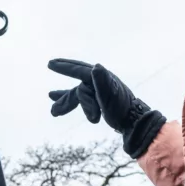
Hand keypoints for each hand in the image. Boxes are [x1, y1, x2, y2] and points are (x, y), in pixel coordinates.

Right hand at [47, 59, 166, 158]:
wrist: (134, 122)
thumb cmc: (122, 108)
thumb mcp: (111, 95)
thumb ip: (102, 81)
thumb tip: (96, 67)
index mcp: (100, 78)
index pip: (79, 70)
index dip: (64, 67)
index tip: (50, 64)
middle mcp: (99, 82)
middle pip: (76, 83)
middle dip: (64, 75)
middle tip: (50, 63)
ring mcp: (98, 91)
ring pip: (77, 95)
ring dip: (65, 103)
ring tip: (53, 112)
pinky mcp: (98, 100)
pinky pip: (80, 99)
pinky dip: (70, 102)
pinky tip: (59, 107)